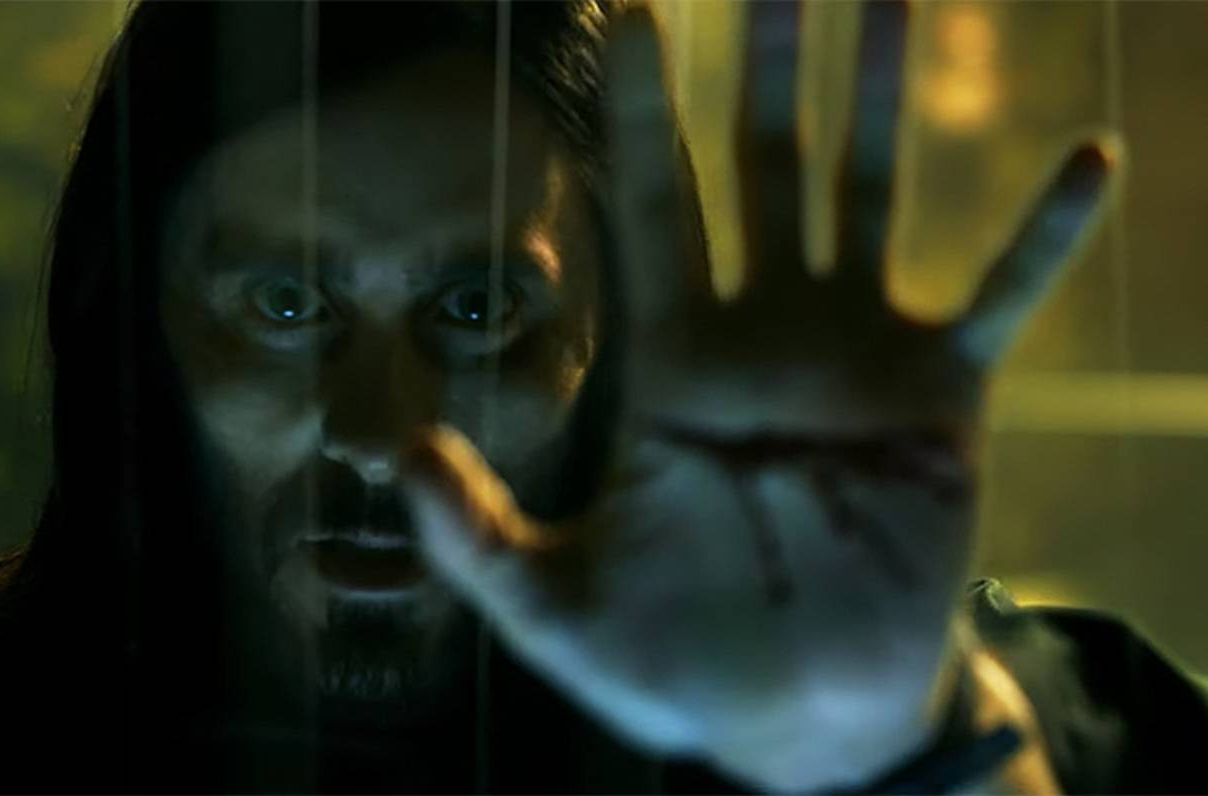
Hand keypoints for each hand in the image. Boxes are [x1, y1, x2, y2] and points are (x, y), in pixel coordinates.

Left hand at [404, 2, 1113, 790]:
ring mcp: (856, 359)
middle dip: (766, 72)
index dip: (641, 113)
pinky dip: (1044, 237)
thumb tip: (394, 452)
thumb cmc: (671, 663)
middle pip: (762, 172)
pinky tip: (1086, 157)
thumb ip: (472, 531)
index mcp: (673, 367)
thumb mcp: (550, 605)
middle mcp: (764, 337)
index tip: (631, 17)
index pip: (652, 207)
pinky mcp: (942, 404)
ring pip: (868, 201)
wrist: (792, 716)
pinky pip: (1004, 302)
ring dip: (882, 104)